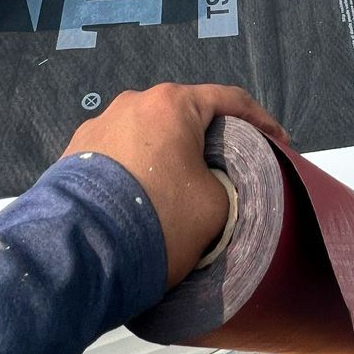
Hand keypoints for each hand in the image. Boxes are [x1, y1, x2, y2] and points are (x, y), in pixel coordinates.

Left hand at [62, 84, 286, 287]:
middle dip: (210, 141)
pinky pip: (118, 157)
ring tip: (179, 190)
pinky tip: (141, 200)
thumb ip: (222, 182)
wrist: (78, 253)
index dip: (263, 123)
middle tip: (229, 169)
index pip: (231, 101)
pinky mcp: (72, 154)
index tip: (281, 145)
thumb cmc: (157, 220)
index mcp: (172, 103)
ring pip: (149, 137)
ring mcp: (98, 126)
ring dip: (168, 157)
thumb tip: (203, 185)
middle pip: (186, 117)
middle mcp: (132, 103)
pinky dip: (137, 172)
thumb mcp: (215, 207)